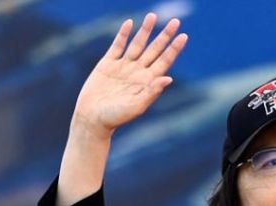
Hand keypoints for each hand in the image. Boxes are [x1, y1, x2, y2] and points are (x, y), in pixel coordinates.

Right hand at [56, 13, 186, 205]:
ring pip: (138, 44)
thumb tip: (168, 78)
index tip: (184, 36)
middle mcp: (138, 72)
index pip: (165, 61)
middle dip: (165, 35)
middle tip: (176, 21)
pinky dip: (123, 34)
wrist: (92, 119)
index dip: (174, 48)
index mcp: (147, 82)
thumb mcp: (136, 107)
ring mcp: (123, 66)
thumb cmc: (115, 118)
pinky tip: (129, 23)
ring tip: (153, 16)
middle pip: (155, 49)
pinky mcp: (107, 64)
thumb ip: (152, 92)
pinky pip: (117, 46)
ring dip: (146, 30)